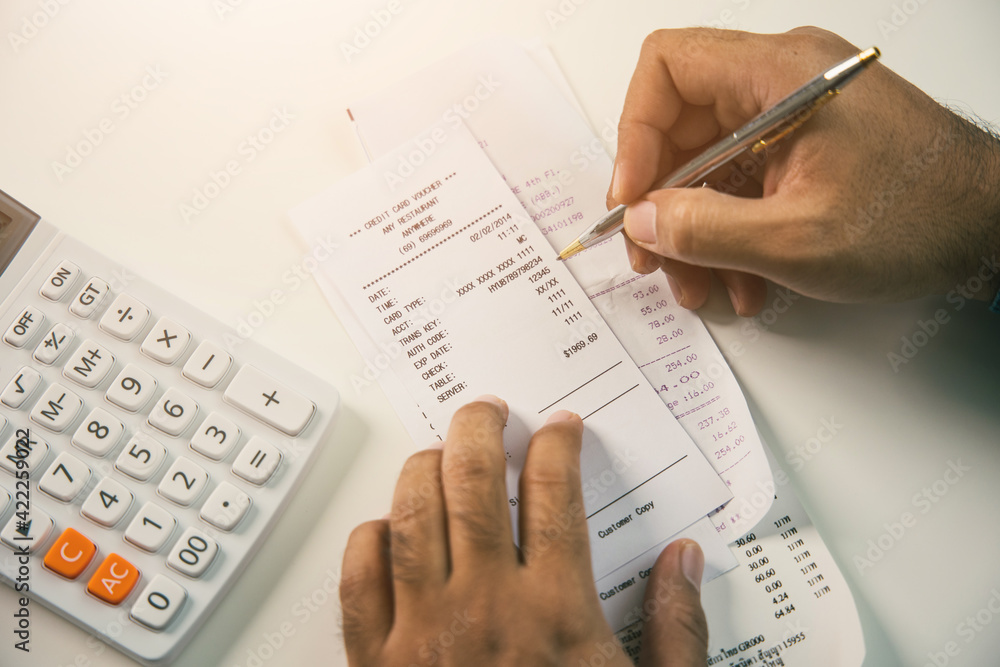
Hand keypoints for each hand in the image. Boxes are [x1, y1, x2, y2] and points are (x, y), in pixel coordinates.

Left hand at [340, 396, 709, 665]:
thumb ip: (676, 630)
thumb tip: (685, 561)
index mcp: (555, 613)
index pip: (554, 492)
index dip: (556, 444)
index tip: (560, 429)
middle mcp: (484, 609)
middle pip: (472, 483)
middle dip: (481, 429)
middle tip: (490, 412)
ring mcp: (422, 635)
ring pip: (411, 514)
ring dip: (425, 467)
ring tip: (441, 451)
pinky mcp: (375, 665)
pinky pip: (357, 579)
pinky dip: (369, 538)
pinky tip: (387, 526)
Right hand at [610, 27, 999, 315]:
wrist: (994, 225)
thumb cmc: (924, 215)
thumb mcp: (797, 239)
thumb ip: (705, 230)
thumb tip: (643, 219)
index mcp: (780, 74)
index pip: (668, 68)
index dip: (634, 132)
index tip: (632, 195)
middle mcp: (783, 80)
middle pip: (681, 124)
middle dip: (661, 199)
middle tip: (652, 253)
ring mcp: (793, 113)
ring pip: (708, 163)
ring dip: (694, 229)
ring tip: (701, 284)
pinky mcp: (804, 145)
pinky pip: (742, 181)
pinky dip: (730, 230)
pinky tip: (742, 278)